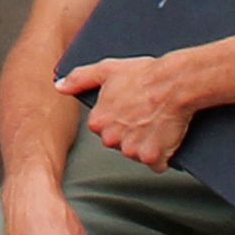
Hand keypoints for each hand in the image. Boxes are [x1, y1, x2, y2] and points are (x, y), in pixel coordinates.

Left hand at [59, 53, 195, 170]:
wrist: (175, 83)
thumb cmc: (143, 75)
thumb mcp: (106, 69)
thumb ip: (79, 79)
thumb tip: (60, 86)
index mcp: (98, 121)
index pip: (102, 129)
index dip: (116, 118)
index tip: (127, 108)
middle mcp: (112, 139)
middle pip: (118, 143)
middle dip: (129, 134)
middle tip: (142, 115)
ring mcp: (132, 150)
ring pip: (136, 154)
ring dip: (145, 145)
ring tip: (154, 123)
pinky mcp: (153, 158)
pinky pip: (156, 164)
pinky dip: (162, 156)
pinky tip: (164, 138)